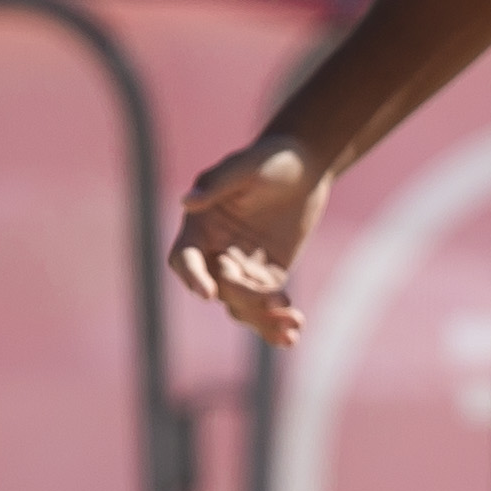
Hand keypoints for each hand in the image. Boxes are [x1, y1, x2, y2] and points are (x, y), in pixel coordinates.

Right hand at [170, 138, 334, 347]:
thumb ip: (218, 183)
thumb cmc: (270, 158)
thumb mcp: (245, 165)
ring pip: (242, 304)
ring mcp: (241, 266)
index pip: (185, 259)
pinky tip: (294, 331)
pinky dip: (278, 318)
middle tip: (274, 302)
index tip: (208, 293)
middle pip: (219, 287)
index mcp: (200, 226)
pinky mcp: (268, 274)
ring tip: (289, 327)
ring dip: (262, 319)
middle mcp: (215, 251)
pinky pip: (267, 302)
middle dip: (243, 299)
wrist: (306, 166)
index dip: (192, 276)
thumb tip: (188, 201)